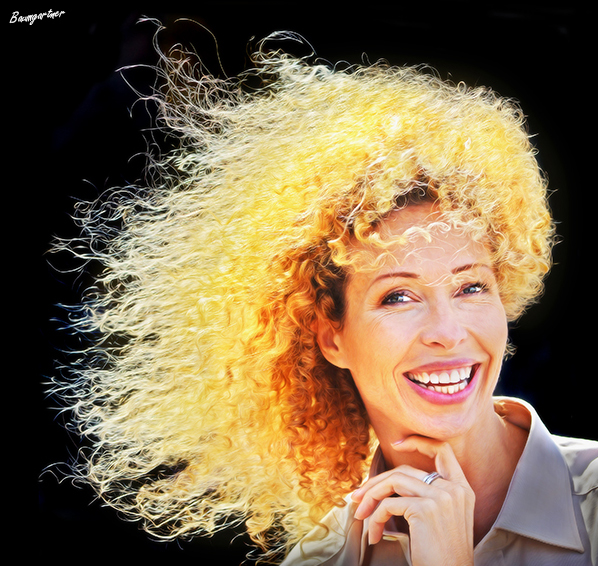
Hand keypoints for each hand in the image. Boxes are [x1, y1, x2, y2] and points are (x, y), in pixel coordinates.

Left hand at [351, 436, 474, 565]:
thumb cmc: (442, 555)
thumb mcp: (443, 518)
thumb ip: (428, 495)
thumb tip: (389, 482)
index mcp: (462, 489)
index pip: (443, 449)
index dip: (418, 441)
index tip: (396, 443)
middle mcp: (454, 490)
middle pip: (405, 470)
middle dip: (376, 481)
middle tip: (358, 496)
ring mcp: (441, 498)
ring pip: (393, 481)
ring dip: (371, 498)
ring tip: (362, 515)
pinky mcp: (425, 510)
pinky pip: (388, 504)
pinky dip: (376, 517)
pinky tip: (376, 534)